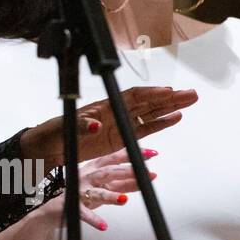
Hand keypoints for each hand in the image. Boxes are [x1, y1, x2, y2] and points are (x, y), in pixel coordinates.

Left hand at [22, 86, 195, 166]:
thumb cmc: (55, 133)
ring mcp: (118, 124)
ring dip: (170, 108)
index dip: (150, 94)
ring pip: (149, 113)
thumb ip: (83, 126)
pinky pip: (144, 129)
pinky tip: (175, 117)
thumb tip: (98, 125)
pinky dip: (160, 123)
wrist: (48, 148)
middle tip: (191, 94)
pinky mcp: (120, 138)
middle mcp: (114, 112)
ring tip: (190, 101)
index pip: (131, 97)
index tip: (169, 92)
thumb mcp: (65, 128)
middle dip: (169, 98)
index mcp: (102, 106)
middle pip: (146, 102)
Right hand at [44, 147, 159, 231]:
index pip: (114, 158)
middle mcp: (86, 177)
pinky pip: (83, 214)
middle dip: (127, 172)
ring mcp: (78, 191)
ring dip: (111, 196)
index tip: (150, 153)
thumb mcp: (104, 186)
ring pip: (97, 193)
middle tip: (145, 173)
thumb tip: (148, 176)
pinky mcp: (72, 207)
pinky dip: (93, 220)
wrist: (53, 210)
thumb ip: (125, 183)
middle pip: (108, 172)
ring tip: (125, 200)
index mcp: (94, 168)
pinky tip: (104, 226)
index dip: (132, 155)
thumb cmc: (81, 195)